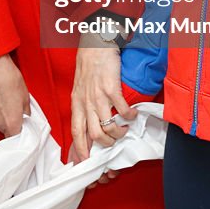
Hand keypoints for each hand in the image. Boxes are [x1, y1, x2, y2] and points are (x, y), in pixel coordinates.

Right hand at [0, 54, 29, 135]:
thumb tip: (25, 115)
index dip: (16, 130)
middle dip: (5, 118)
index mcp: (11, 122)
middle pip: (1, 127)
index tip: (18, 124)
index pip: (14, 136)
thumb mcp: (25, 94)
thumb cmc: (8, 76)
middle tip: (7, 103)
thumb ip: (25, 110)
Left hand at [70, 45, 134, 163]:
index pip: (76, 132)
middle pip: (94, 135)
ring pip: (107, 127)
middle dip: (106, 145)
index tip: (85, 163)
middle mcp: (86, 102)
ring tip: (124, 130)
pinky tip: (133, 115)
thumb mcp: (79, 89)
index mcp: (76, 103)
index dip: (81, 150)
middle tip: (114, 144)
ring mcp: (98, 96)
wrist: (95, 45)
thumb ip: (83, 108)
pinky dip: (130, 117)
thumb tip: (88, 127)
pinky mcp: (112, 88)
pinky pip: (122, 110)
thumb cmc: (88, 67)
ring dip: (118, 134)